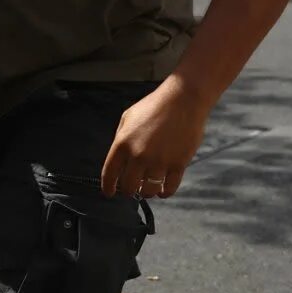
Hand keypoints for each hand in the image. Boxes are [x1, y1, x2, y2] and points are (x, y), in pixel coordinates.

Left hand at [100, 75, 212, 200]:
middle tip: (131, 189)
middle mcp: (139, 156)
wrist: (183, 100)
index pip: (109, 174)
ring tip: (147, 189)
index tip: (110, 192)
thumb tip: (119, 159)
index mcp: (123, 144)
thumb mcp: (127, 118)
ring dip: (146, 193)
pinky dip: (164, 193)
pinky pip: (169, 188)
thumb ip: (120, 139)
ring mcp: (159, 161)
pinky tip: (161, 191)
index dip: (108, 187)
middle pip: (129, 187)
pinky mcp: (178, 164)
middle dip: (128, 190)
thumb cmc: (154, 106)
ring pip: (148, 191)